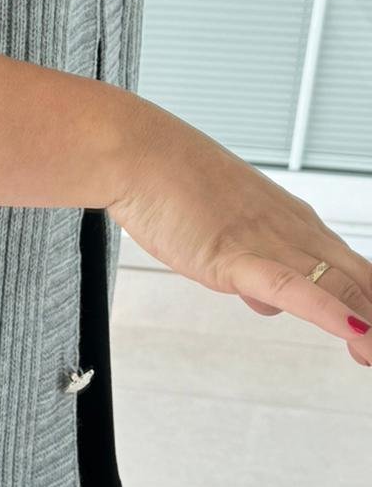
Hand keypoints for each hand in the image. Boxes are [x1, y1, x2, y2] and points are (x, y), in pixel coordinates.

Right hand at [109, 103, 371, 367]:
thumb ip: (252, 266)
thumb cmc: (170, 185)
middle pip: (360, 279)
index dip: (371, 302)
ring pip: (338, 285)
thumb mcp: (222, 233)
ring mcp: (267, 243)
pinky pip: (291, 287)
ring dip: (369, 324)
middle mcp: (292, 231)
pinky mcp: (235, 255)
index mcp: (294, 222)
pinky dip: (327, 311)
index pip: (352, 267)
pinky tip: (354, 331)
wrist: (137, 154)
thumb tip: (267, 300)